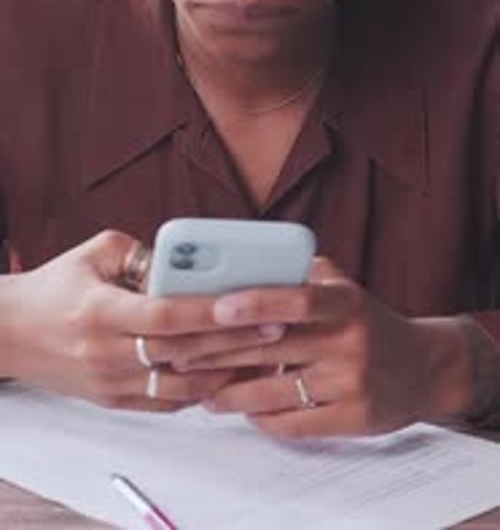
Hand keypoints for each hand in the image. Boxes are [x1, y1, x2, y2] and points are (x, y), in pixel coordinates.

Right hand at [0, 230, 283, 410]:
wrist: (10, 333)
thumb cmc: (55, 286)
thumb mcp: (95, 252)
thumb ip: (145, 253)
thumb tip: (190, 263)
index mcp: (100, 311)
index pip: (165, 315)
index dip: (209, 311)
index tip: (250, 301)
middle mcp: (106, 353)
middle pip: (182, 353)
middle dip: (234, 341)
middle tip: (277, 325)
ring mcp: (109, 384)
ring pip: (180, 389)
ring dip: (225, 374)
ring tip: (263, 356)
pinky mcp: (112, 402)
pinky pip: (165, 403)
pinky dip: (199, 393)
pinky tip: (227, 376)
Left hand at [182, 258, 471, 436]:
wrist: (423, 367)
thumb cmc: (366, 322)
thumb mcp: (343, 288)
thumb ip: (299, 274)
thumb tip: (240, 266)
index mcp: (345, 302)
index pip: (297, 299)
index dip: (256, 303)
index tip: (216, 308)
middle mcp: (350, 340)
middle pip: (270, 348)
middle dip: (217, 352)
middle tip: (178, 354)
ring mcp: (351, 383)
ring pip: (274, 391)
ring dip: (230, 393)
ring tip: (200, 390)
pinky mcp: (353, 419)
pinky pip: (293, 422)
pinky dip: (261, 416)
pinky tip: (240, 409)